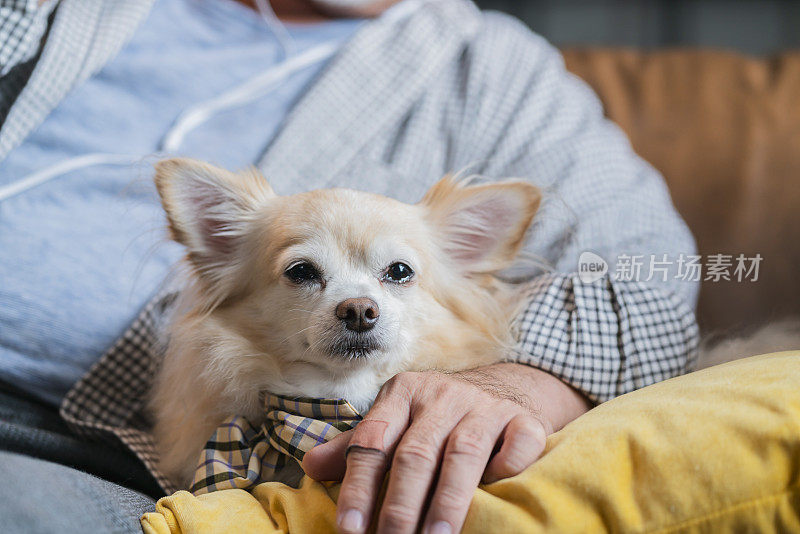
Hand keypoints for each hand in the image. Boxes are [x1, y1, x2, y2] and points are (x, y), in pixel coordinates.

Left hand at [302, 363, 590, 533]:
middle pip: (415, 453)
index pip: (373, 442)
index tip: (349, 529)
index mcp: (403, 393)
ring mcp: (484, 406)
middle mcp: (442, 395)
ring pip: (462, 453)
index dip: (358, 487)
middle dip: (400, 505)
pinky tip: (496, 491)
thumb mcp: (395, 419)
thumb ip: (357, 446)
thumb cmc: (436, 415)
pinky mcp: (523, 420)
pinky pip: (517, 443)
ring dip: (447, 500)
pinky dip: (507, 467)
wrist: (503, 386)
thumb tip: (310, 466)